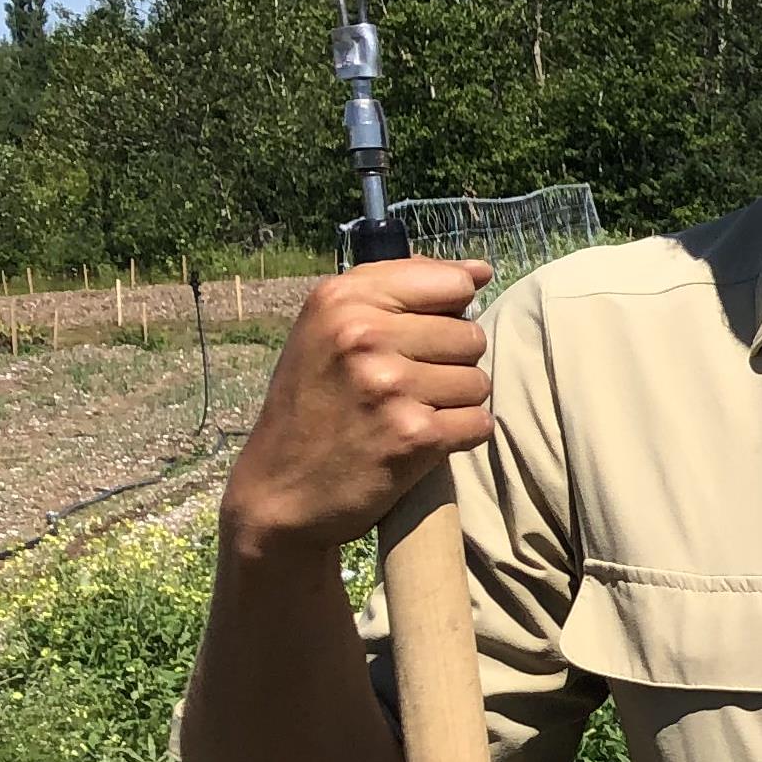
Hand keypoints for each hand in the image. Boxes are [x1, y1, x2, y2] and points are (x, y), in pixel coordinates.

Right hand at [222, 257, 494, 564]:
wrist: (280, 490)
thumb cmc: (314, 404)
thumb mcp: (330, 330)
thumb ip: (402, 289)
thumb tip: (481, 271)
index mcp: (342, 299)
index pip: (451, 282)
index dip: (447, 313)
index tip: (416, 337)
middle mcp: (363, 335)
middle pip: (471, 334)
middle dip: (449, 363)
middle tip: (402, 386)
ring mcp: (389, 385)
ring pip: (479, 380)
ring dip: (454, 403)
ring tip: (406, 413)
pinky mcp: (415, 434)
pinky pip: (479, 422)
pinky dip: (458, 436)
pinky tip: (417, 441)